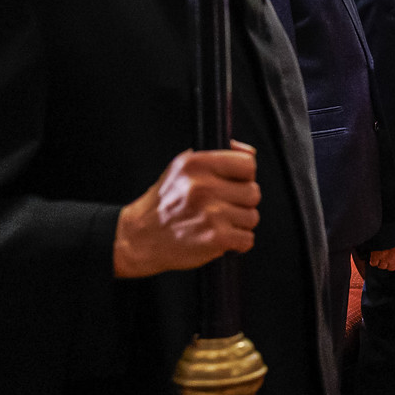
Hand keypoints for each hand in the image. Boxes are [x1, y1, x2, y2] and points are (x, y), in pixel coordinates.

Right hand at [113, 144, 259, 277]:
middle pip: (253, 192)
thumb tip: (249, 151)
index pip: (247, 164)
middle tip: (221, 208)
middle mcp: (202, 186)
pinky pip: (247, 239)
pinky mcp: (215, 238)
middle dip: (241, 202)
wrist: (140, 237)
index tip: (233, 184)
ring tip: (216, 223)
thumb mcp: (182, 168)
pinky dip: (237, 243)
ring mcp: (210, 213)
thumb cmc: (165, 203)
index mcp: (195, 164)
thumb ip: (217, 156)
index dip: (244, 176)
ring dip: (239, 224)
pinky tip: (219, 238)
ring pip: (252, 217)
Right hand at [368, 244, 394, 270]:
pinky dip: (372, 260)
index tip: (394, 260)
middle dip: (388, 263)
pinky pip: (373, 263)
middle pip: (391, 268)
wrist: (387, 225)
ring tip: (379, 255)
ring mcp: (385, 258)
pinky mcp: (376, 256)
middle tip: (385, 256)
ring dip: (380, 262)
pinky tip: (373, 255)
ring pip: (381, 266)